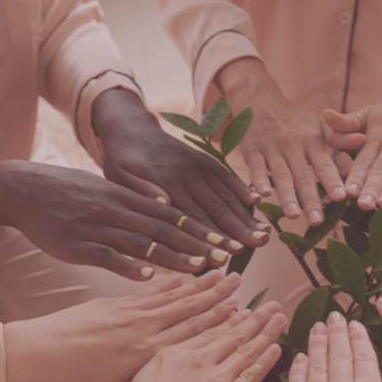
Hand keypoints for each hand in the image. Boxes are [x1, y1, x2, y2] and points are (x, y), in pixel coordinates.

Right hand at [0, 161, 240, 279]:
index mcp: (125, 197)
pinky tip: (148, 277)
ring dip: (172, 256)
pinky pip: (106, 256)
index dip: (198, 227)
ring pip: (141, 242)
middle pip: (164, 227)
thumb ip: (134, 200)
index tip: (224, 239)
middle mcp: (116, 209)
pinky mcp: (77, 245)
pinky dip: (127, 266)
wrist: (22, 188)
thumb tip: (165, 207)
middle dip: (196, 242)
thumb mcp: (103, 188)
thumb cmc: (64, 192)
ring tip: (199, 268)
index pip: (170, 213)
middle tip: (226, 256)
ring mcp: (97, 227)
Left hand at [3, 269, 242, 381]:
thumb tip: (172, 373)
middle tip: (240, 282)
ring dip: (199, 285)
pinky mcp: (114, 302)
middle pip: (189, 310)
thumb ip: (147, 378)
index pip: (193, 333)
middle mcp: (143, 328)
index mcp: (148, 353)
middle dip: (217, 296)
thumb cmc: (74, 379)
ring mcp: (129, 312)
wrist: (38, 352)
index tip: (241, 309)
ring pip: (172, 297)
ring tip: (221, 273)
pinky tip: (182, 277)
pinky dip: (168, 283)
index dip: (220, 320)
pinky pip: (149, 291)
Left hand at [92, 88, 270, 249]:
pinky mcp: (204, 159)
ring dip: (245, 215)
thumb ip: (140, 191)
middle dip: (238, 229)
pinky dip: (242, 189)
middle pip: (215, 207)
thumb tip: (163, 204)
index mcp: (164, 183)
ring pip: (225, 194)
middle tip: (257, 245)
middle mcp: (186, 174)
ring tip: (263, 233)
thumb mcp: (118, 177)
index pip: (192, 216)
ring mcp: (197, 165)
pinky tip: (258, 202)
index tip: (227, 254)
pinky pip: (226, 176)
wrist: (130, 128)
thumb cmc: (121, 161)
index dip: (211, 236)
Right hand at [110, 302, 285, 381]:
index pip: (207, 332)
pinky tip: (276, 348)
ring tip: (279, 318)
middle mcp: (197, 360)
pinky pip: (252, 376)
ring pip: (246, 351)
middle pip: (231, 335)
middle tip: (270, 306)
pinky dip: (266, 361)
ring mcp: (215, 378)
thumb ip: (163, 366)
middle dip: (253, 318)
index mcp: (174, 353)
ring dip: (266, 333)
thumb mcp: (143, 378)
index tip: (240, 308)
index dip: (227, 319)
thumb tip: (171, 362)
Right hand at [216, 58, 362, 223]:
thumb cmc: (294, 119)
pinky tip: (263, 195)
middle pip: (303, 175)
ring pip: (281, 175)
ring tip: (294, 215)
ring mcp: (272, 149)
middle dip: (310, 199)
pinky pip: (256, 168)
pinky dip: (259, 180)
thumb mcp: (319, 123)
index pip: (324, 164)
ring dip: (287, 196)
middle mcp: (293, 146)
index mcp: (312, 140)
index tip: (340, 198)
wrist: (260, 100)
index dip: (332, 180)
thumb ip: (339, 136)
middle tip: (317, 221)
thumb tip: (364, 140)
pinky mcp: (252, 152)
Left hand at [281, 313, 381, 381]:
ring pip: (316, 365)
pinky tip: (298, 358)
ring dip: (316, 344)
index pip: (364, 358)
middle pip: (339, 356)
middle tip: (334, 315)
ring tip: (315, 327)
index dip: (359, 339)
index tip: (355, 324)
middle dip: (337, 333)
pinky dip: (297, 370)